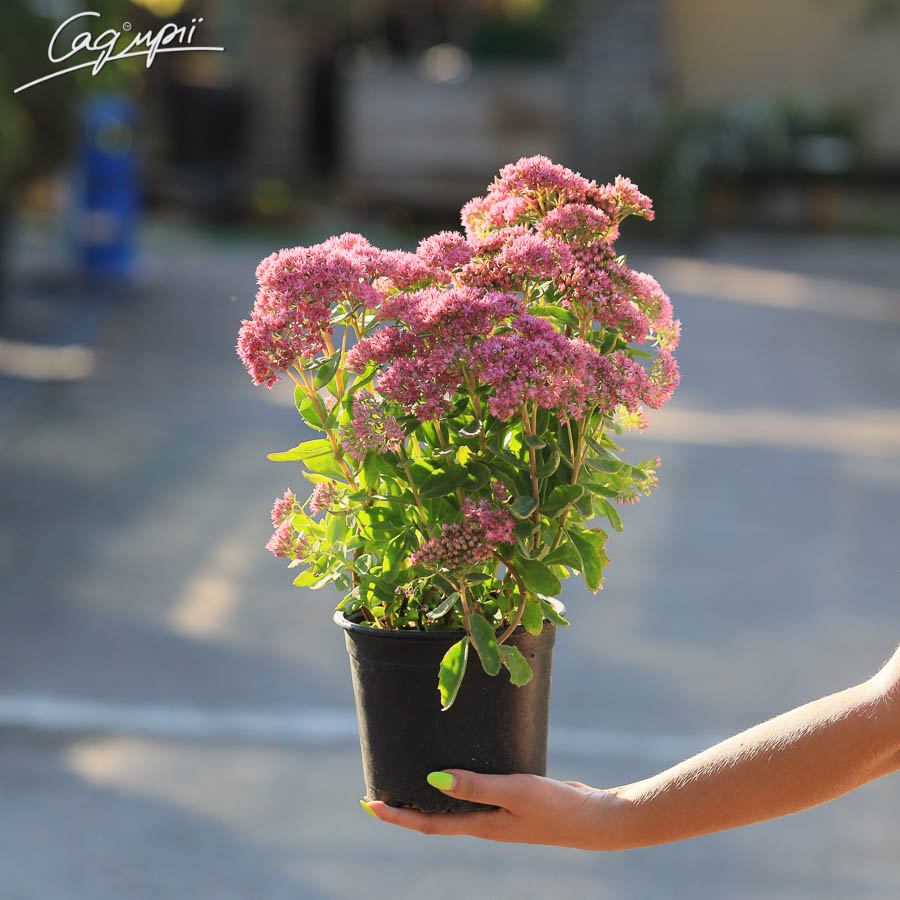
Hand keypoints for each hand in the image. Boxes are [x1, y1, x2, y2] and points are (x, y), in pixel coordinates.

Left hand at [364, 770, 626, 849]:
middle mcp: (485, 823)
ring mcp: (500, 815)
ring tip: (411, 778)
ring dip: (430, 798)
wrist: (594, 819)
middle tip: (380, 789)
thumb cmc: (556, 806)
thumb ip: (475, 785)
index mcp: (481, 825)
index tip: (369, 805)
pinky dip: (459, 786)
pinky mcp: (514, 802)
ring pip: (455, 807)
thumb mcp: (513, 790)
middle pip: (435, 819)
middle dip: (406, 807)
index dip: (397, 816)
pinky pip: (476, 795)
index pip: (428, 824)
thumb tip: (431, 780)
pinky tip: (461, 770)